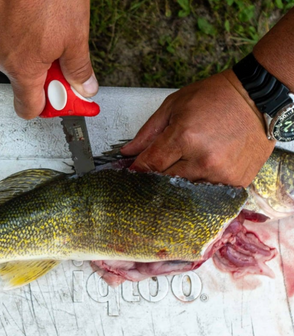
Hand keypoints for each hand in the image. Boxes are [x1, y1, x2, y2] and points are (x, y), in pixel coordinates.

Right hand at [0, 0, 97, 118]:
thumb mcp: (75, 35)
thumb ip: (79, 69)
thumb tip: (85, 87)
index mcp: (21, 69)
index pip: (28, 109)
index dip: (48, 107)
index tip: (61, 100)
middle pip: (23, 82)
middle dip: (44, 75)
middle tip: (62, 56)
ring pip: (14, 58)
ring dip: (32, 53)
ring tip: (47, 28)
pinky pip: (4, 37)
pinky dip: (19, 34)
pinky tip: (33, 17)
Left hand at [121, 70, 274, 186]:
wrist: (258, 97)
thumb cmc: (216, 96)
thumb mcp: (174, 105)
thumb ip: (148, 132)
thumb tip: (128, 152)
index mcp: (185, 137)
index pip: (151, 164)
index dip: (139, 169)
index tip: (133, 171)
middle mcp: (203, 159)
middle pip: (166, 180)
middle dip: (159, 173)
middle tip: (163, 162)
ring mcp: (221, 173)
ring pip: (187, 187)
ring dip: (182, 178)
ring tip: (190, 158)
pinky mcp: (236, 181)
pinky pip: (209, 189)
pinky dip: (202, 180)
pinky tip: (207, 165)